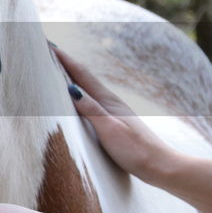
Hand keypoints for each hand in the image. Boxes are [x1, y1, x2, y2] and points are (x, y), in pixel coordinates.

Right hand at [55, 47, 176, 182]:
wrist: (161, 166)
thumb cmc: (136, 150)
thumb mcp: (110, 130)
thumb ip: (92, 110)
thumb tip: (71, 88)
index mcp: (108, 101)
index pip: (82, 75)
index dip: (65, 60)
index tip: (50, 46)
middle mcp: (110, 103)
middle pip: (84, 77)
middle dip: (66, 64)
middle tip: (50, 51)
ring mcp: (112, 112)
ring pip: (88, 88)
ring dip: (72, 76)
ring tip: (58, 68)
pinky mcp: (113, 122)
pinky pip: (91, 101)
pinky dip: (80, 92)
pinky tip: (79, 97)